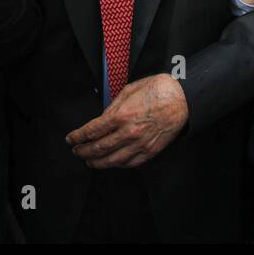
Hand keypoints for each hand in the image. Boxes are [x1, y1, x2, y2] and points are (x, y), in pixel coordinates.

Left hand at [66, 74, 188, 167]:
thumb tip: (102, 118)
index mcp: (121, 115)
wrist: (182, 98)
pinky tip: (111, 163)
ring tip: (89, 162)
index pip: (92, 131)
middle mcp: (128, 132)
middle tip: (77, 152)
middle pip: (99, 148)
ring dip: (97, 162)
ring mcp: (140, 144)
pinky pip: (130, 163)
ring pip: (113, 160)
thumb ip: (113, 106)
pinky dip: (117, 165)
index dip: (78, 137)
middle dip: (84, 151)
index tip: (71, 139)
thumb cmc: (158, 90)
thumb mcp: (129, 90)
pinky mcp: (150, 150)